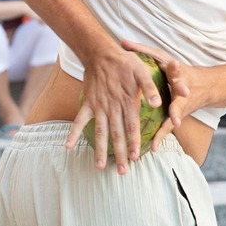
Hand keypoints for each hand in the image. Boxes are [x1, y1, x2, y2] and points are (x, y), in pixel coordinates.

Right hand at [68, 42, 162, 173]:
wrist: (101, 54)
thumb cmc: (124, 63)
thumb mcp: (141, 70)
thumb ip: (149, 87)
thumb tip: (156, 103)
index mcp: (126, 102)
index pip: (131, 127)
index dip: (133, 142)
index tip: (134, 158)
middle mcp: (112, 108)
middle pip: (116, 135)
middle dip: (119, 153)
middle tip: (122, 171)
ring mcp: (98, 107)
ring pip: (100, 132)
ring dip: (99, 150)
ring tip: (100, 167)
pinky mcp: (88, 104)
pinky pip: (79, 120)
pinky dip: (74, 133)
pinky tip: (68, 146)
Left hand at [122, 40, 194, 150]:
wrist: (204, 87)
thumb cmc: (176, 70)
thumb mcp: (162, 58)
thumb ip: (142, 50)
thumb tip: (122, 41)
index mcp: (177, 73)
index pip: (176, 68)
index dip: (175, 66)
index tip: (175, 63)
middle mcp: (182, 89)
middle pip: (181, 92)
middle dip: (180, 96)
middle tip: (181, 99)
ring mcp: (181, 104)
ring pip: (176, 112)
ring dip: (174, 119)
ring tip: (171, 126)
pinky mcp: (178, 116)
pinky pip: (167, 127)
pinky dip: (160, 137)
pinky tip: (152, 148)